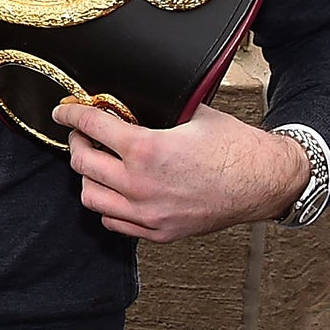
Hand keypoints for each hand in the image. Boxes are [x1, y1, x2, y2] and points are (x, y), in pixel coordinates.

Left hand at [52, 101, 310, 242]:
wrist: (266, 182)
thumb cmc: (234, 147)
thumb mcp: (192, 113)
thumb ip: (155, 108)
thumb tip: (129, 97)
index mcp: (146, 150)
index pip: (90, 126)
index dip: (70, 114)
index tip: (63, 111)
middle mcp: (140, 185)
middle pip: (81, 163)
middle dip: (78, 143)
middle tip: (84, 135)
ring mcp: (148, 213)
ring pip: (90, 197)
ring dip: (89, 176)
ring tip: (99, 163)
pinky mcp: (158, 232)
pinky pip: (114, 222)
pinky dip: (108, 205)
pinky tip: (117, 190)